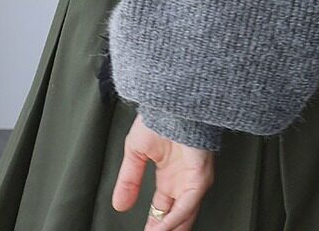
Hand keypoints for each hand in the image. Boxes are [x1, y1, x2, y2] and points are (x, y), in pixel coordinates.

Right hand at [111, 113, 214, 229]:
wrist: (170, 100)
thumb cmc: (159, 116)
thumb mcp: (135, 151)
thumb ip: (128, 180)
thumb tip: (118, 204)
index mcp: (169, 175)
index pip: (162, 210)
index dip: (154, 225)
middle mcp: (183, 181)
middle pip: (176, 218)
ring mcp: (193, 180)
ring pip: (184, 216)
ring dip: (169, 230)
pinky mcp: (200, 176)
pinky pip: (187, 204)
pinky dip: (175, 219)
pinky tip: (163, 228)